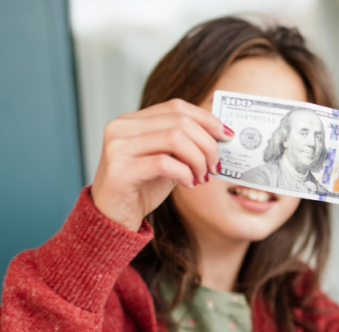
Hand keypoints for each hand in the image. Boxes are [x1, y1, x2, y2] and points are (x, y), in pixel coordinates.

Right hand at [90, 99, 230, 230]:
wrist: (112, 217)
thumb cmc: (141, 188)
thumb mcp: (166, 159)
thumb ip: (183, 144)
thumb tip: (220, 135)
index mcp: (132, 120)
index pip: (176, 107)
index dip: (206, 119)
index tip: (226, 135)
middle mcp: (121, 127)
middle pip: (179, 121)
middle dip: (207, 143)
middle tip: (215, 165)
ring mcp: (118, 147)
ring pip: (174, 138)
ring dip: (198, 159)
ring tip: (202, 176)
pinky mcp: (120, 170)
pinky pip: (164, 163)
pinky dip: (185, 173)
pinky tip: (189, 184)